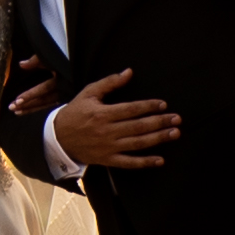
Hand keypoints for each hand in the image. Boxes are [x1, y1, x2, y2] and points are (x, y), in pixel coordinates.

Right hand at [43, 77, 172, 169]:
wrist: (57, 138)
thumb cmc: (75, 113)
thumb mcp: (88, 93)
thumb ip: (109, 83)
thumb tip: (129, 72)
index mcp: (103, 113)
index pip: (131, 109)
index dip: (148, 106)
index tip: (163, 104)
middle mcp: (107, 130)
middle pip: (138, 126)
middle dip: (160, 122)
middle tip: (177, 119)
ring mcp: (108, 147)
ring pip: (138, 143)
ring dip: (158, 138)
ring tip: (175, 133)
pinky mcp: (108, 159)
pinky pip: (129, 162)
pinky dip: (145, 162)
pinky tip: (160, 160)